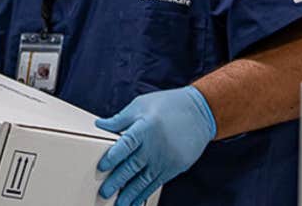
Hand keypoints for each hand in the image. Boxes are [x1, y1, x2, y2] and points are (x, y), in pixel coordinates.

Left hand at [95, 86, 215, 205]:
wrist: (201, 113)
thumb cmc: (168, 105)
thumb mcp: (142, 105)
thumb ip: (120, 118)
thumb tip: (100, 124)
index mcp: (146, 127)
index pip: (127, 144)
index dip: (113, 156)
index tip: (102, 167)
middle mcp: (156, 145)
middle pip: (133, 166)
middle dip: (117, 181)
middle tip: (104, 192)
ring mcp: (166, 158)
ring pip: (144, 179)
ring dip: (130, 193)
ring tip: (118, 204)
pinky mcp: (175, 167)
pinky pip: (157, 183)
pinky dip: (144, 193)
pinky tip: (135, 201)